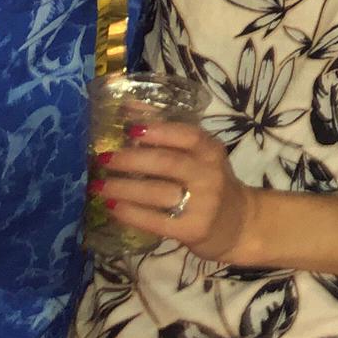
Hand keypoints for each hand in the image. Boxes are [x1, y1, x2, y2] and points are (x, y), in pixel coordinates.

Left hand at [93, 121, 252, 262]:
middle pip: (166, 163)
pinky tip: (112, 208)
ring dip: (123, 188)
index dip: (157, 131)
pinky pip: (156, 221)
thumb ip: (167, 133)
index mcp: (211, 150)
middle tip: (102, 159)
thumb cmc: (209, 182)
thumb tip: (128, 108)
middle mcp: (209, 174)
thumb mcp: (198, 155)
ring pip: (157, 193)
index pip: (187, 134)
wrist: (238, 224)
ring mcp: (203, 204)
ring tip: (99, 186)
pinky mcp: (192, 229)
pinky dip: (131, 213)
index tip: (128, 130)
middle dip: (130, 161)